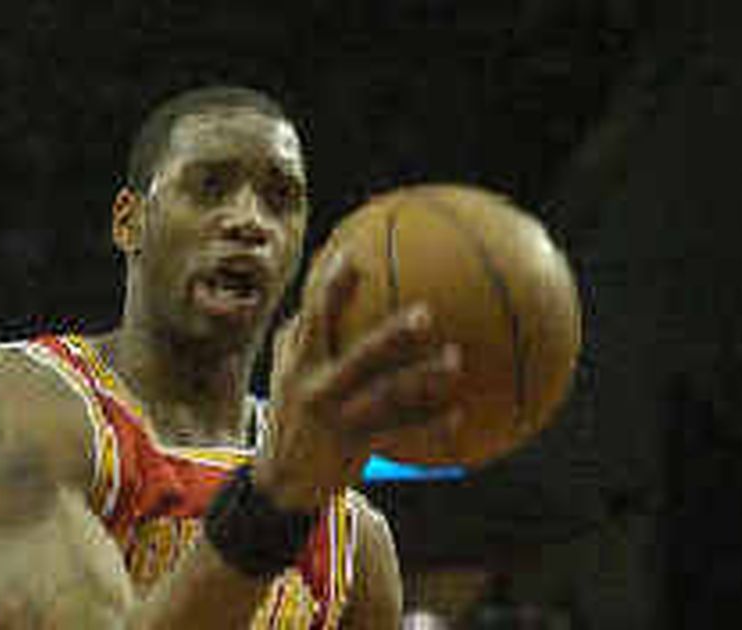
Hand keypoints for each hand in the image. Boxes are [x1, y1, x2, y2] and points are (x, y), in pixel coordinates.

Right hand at [253, 252, 463, 511]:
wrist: (281, 477)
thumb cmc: (294, 406)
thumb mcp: (289, 366)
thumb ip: (306, 329)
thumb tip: (328, 275)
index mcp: (300, 358)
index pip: (314, 315)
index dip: (332, 286)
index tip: (354, 255)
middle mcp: (316, 385)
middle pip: (358, 356)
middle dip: (391, 336)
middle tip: (426, 314)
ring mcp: (337, 417)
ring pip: (386, 395)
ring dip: (423, 378)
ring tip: (455, 360)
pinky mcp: (354, 446)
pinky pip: (399, 433)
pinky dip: (430, 425)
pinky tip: (460, 415)